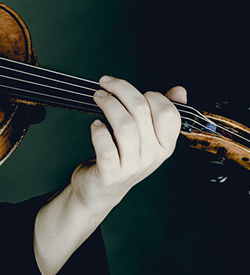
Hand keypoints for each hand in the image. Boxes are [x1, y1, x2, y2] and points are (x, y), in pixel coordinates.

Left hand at [70, 76, 186, 214]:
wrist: (100, 190)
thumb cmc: (121, 158)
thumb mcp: (145, 137)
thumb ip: (160, 113)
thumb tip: (179, 91)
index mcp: (165, 145)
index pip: (168, 113)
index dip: (150, 94)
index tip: (130, 89)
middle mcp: (153, 156)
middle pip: (142, 112)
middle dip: (122, 91)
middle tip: (105, 84)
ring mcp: (133, 167)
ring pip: (124, 126)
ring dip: (108, 105)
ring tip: (98, 97)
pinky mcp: (111, 174)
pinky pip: (107, 148)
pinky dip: (99, 131)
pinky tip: (94, 124)